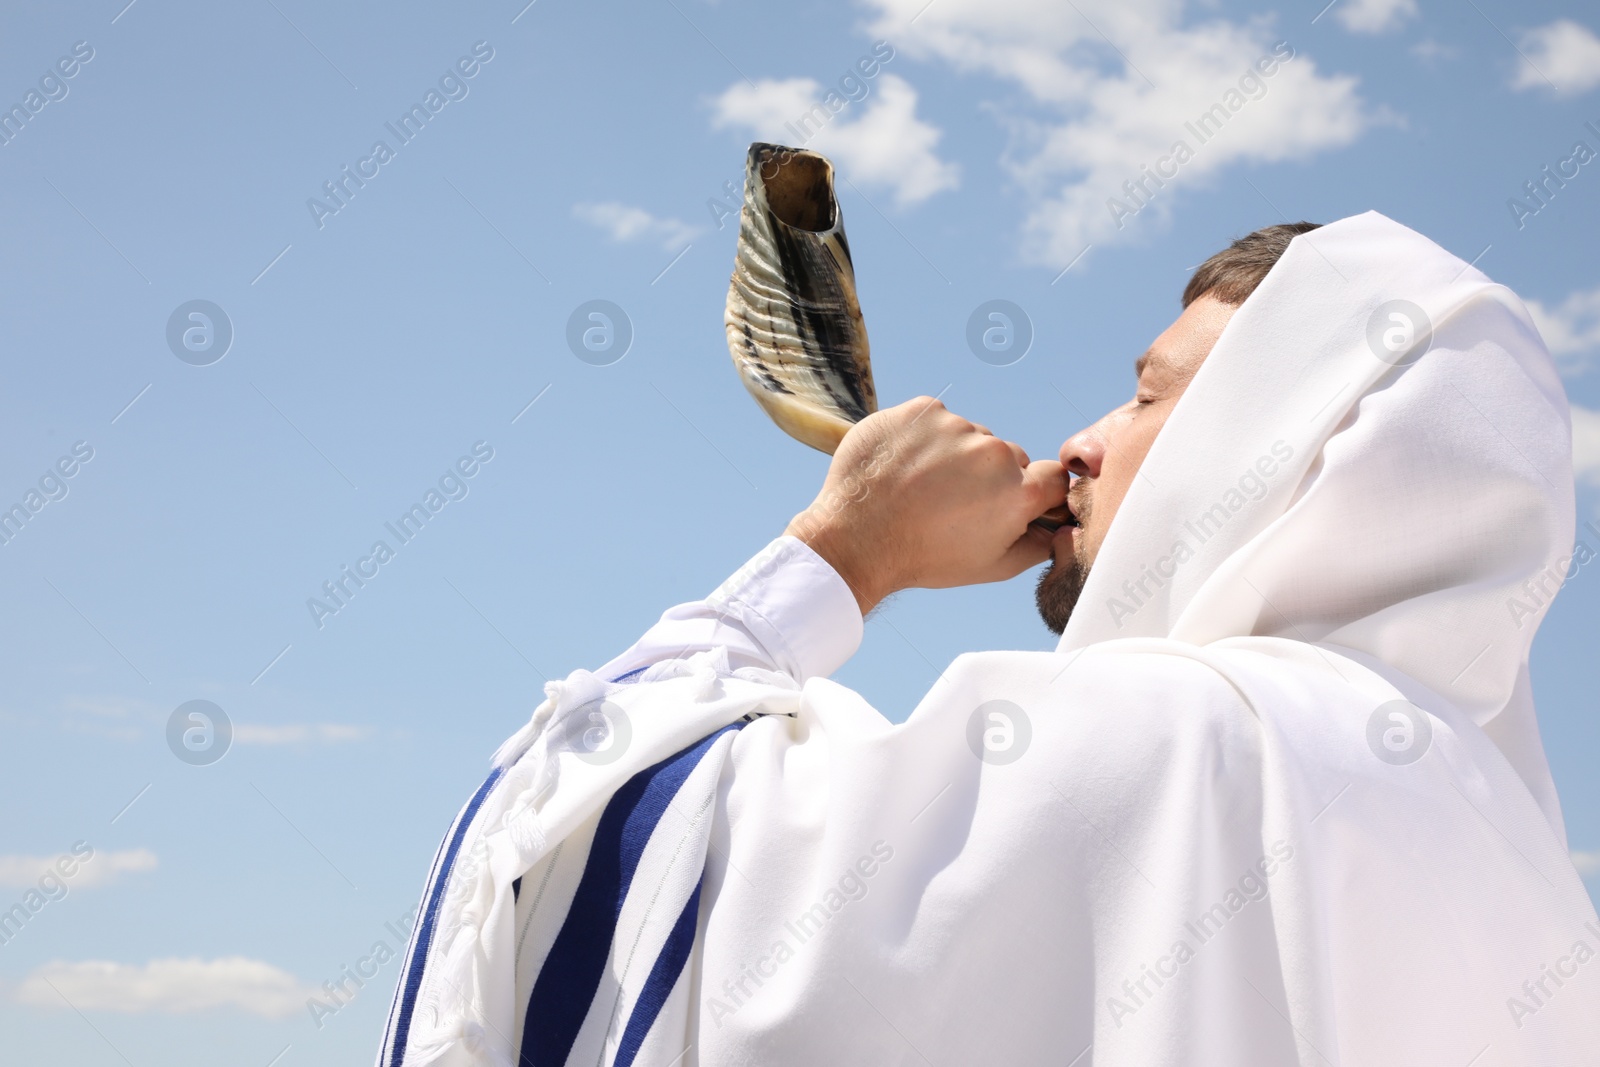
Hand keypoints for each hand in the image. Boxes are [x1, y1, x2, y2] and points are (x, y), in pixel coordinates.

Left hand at [783, 397, 1066, 615]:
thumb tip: (1056, 528)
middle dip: (990, 476)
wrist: (856, 540)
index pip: (1053, 477)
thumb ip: (1037, 546)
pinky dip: (923, 438)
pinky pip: (934, 419)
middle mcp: (992, 452)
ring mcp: (954, 426)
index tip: (1009, 501)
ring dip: (953, 456)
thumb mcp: (991, 567)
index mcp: (1017, 490)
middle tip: (954, 503)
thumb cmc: (924, 558)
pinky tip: (904, 467)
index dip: (1035, 492)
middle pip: (1009, 456)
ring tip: (921, 487)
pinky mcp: (920, 410)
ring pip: (969, 437)